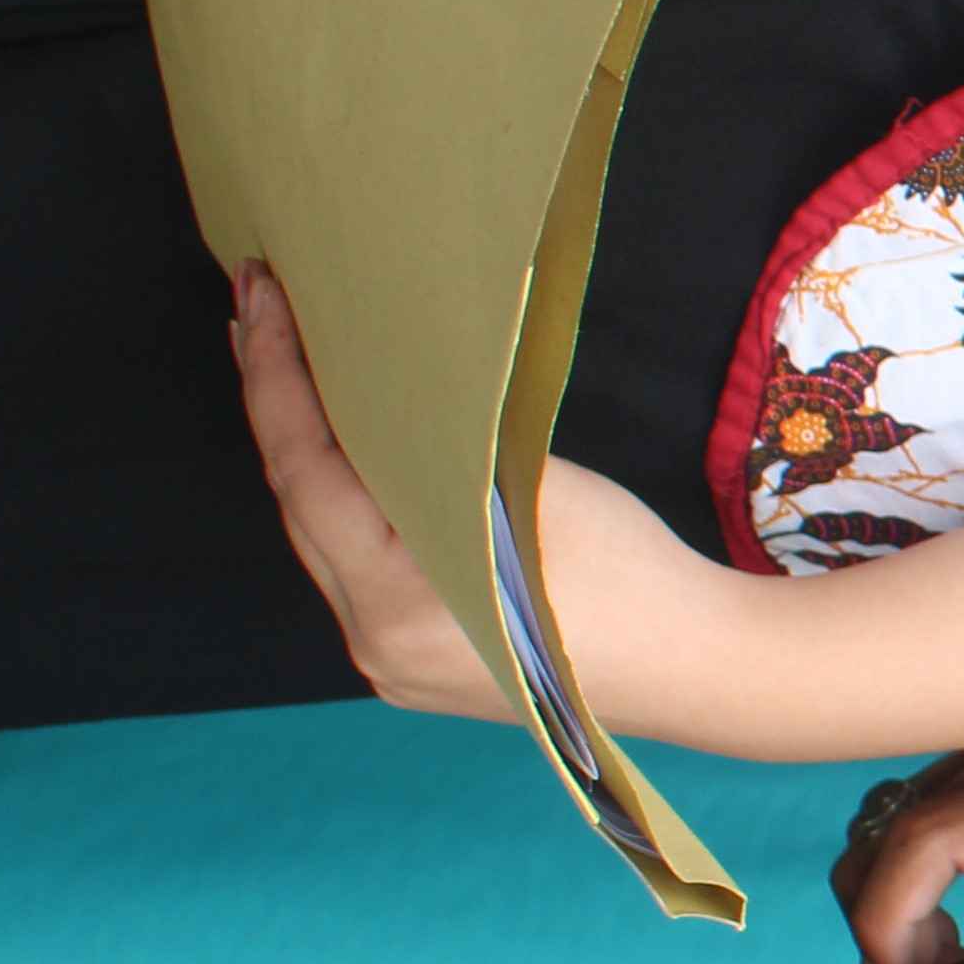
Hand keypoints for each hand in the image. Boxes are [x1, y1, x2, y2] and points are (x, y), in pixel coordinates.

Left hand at [230, 265, 736, 724]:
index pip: (304, 472)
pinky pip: (357, 569)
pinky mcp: (417, 662)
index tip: (261, 296)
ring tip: (286, 365)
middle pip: (299, 507)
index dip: (274, 377)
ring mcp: (390, 663)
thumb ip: (438, 446)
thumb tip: (371, 384)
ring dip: (306, 452)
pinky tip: (349, 455)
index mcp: (396, 603)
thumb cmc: (634, 575)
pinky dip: (345, 503)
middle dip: (276, 403)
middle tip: (258, 309)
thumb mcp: (531, 487)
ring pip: (323, 539)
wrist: (705, 667)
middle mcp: (373, 644)